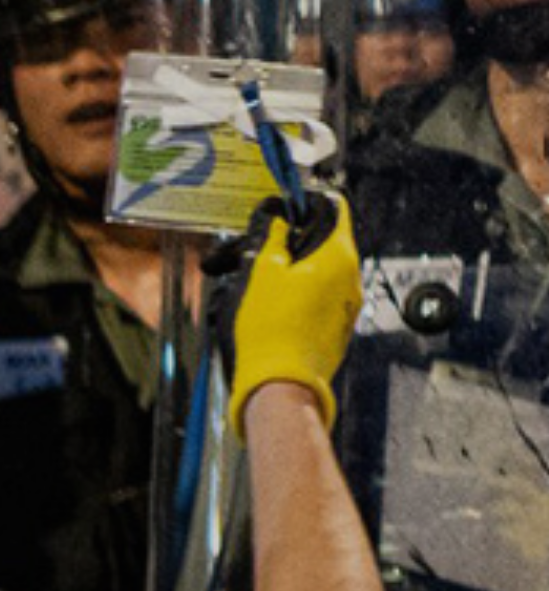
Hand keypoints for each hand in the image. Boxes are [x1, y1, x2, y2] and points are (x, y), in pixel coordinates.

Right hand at [209, 191, 362, 436]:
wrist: (278, 386)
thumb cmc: (268, 329)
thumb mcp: (259, 269)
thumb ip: (270, 235)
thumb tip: (276, 217)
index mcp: (338, 256)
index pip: (331, 207)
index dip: (300, 204)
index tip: (274, 213)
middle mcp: (350, 278)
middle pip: (317, 242)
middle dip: (278, 244)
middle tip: (241, 256)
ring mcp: (344, 306)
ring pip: (311, 272)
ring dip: (278, 272)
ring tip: (243, 287)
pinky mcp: (333, 329)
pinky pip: (313, 299)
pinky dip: (288, 296)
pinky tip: (260, 311)